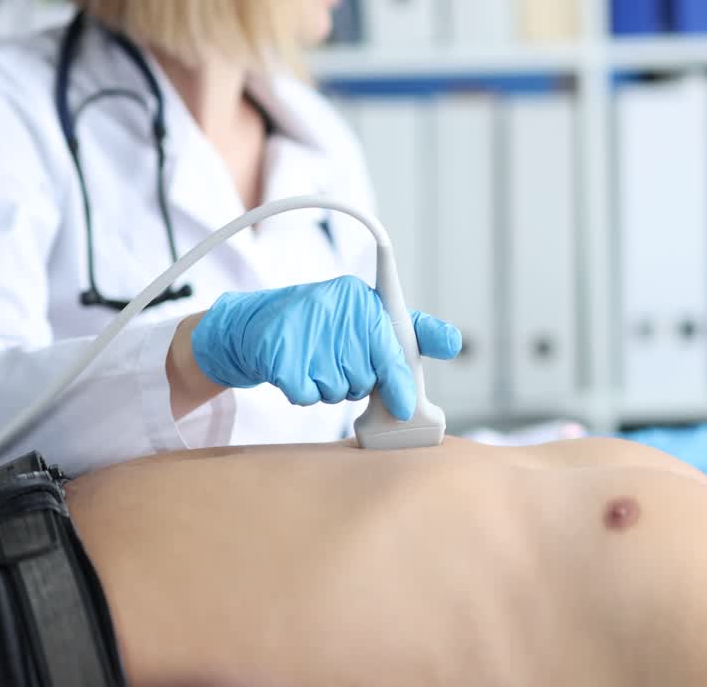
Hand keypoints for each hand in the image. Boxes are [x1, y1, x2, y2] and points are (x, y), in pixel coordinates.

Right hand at [191, 276, 460, 419]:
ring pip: (338, 389)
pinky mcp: (280, 353)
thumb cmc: (322, 328)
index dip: (399, 379)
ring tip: (315, 362)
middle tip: (340, 364)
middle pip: (365, 377)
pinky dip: (304, 392)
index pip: (391, 345)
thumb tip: (454, 342)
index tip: (406, 407)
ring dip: (329, 387)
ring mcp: (308, 330)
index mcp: (363, 299)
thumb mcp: (365, 320)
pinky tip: (296, 370)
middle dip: (356, 381)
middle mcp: (339, 308)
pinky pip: (308, 395)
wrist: (253, 327)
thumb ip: (409, 334)